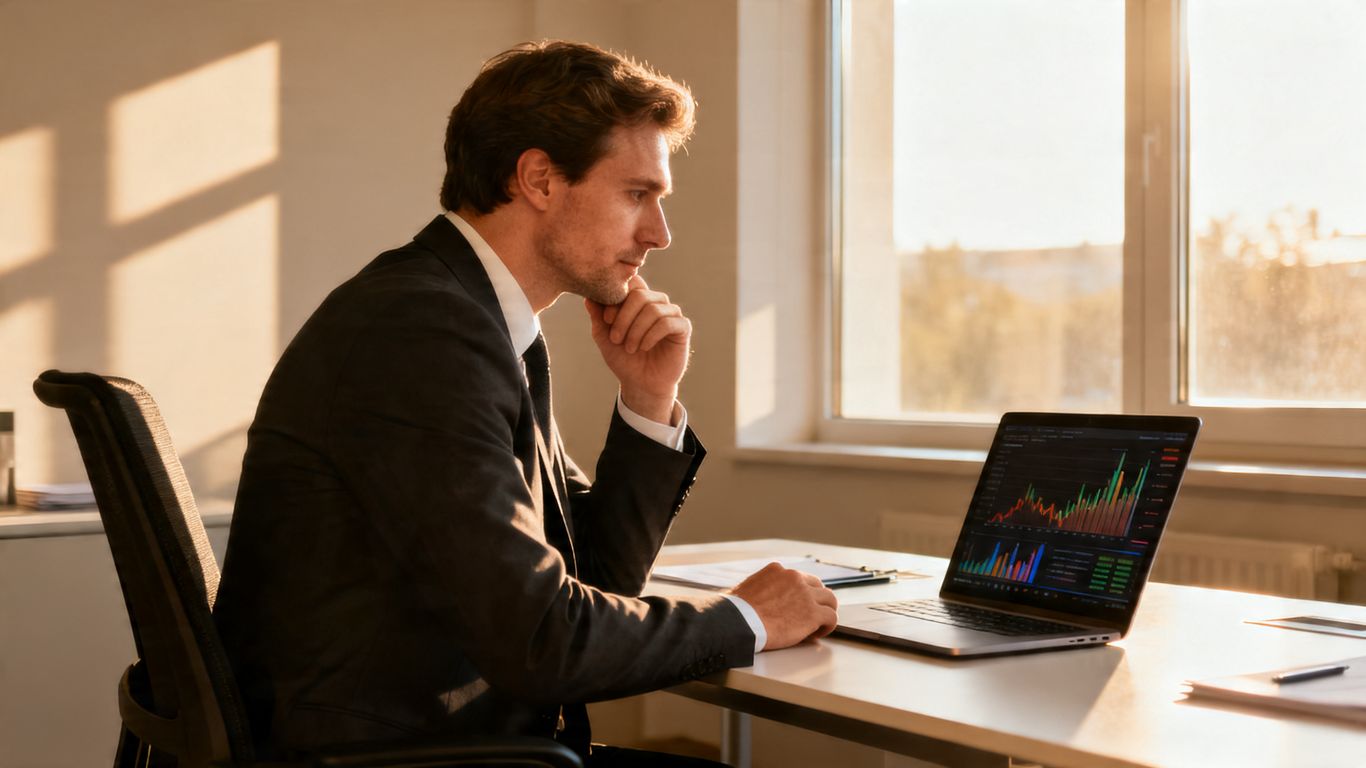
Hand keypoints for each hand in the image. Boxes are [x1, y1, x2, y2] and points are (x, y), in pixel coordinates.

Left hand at [585, 275, 691, 422]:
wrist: (641, 384)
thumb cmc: (624, 359)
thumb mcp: (604, 337)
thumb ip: (598, 316)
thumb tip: (588, 297)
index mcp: (638, 300)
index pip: (631, 282)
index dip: (617, 297)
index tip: (606, 319)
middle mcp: (656, 302)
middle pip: (640, 295)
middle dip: (624, 318)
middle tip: (616, 338)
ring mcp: (671, 314)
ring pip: (653, 309)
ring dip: (636, 330)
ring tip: (630, 348)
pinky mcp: (682, 328)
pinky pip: (667, 323)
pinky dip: (651, 335)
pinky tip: (644, 347)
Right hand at [728, 563, 838, 650]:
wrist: (739, 622)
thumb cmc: (736, 611)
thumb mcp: (746, 588)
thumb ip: (760, 589)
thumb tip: (758, 599)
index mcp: (778, 571)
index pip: (799, 578)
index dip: (801, 593)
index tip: (798, 605)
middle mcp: (794, 578)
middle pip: (817, 586)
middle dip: (816, 600)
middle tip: (812, 614)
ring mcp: (805, 594)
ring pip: (829, 599)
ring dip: (825, 611)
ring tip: (818, 625)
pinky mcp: (812, 613)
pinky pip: (831, 617)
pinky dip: (828, 626)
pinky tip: (818, 633)